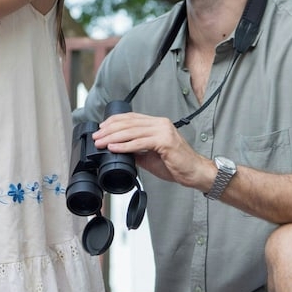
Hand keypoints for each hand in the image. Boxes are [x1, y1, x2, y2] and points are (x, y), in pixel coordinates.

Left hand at [94, 112, 208, 188]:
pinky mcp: (165, 141)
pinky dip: (125, 146)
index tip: (101, 128)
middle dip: (109, 130)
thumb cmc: (176, 165)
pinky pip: (140, 143)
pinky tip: (114, 148)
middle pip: (129, 123)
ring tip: (101, 142)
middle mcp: (160, 123)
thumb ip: (136, 149)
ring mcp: (163, 131)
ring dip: (113, 138)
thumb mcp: (151, 155)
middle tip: (97, 137)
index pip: (131, 117)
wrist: (195, 173)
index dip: (114, 121)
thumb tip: (118, 149)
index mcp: (157, 124)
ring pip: (132, 131)